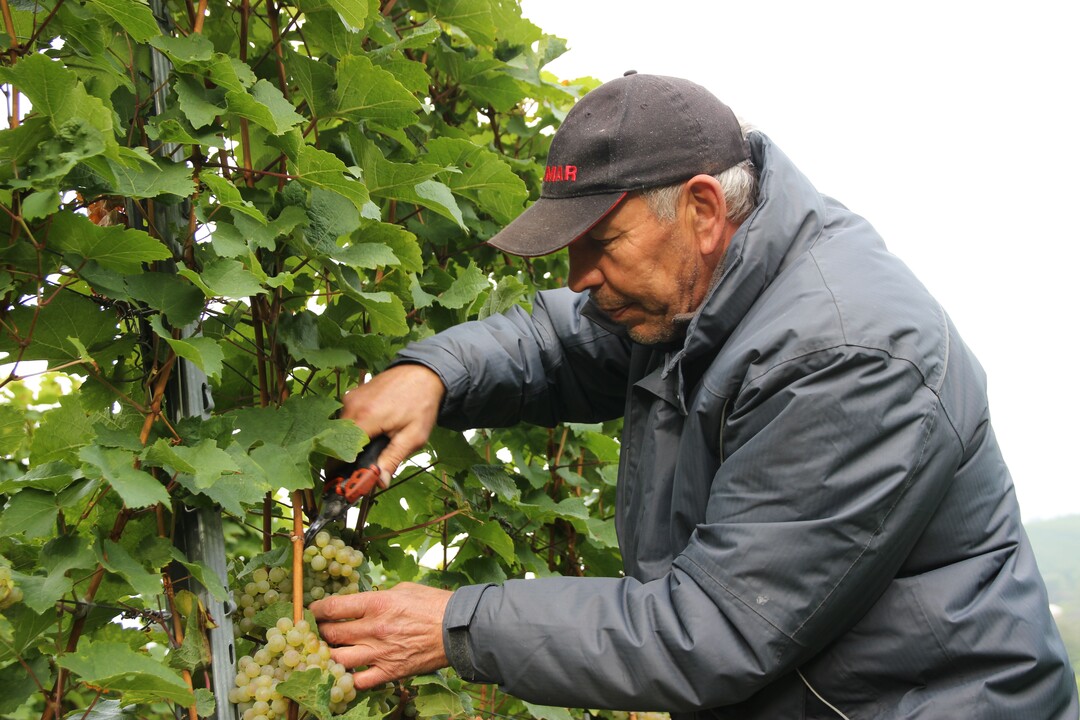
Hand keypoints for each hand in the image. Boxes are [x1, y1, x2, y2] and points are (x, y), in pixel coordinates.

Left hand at [310, 582, 452, 688]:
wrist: (458, 630)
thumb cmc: (433, 604)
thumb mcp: (403, 589)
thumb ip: (378, 597)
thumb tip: (361, 603)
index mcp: (377, 603)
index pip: (333, 607)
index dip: (316, 610)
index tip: (311, 611)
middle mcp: (374, 629)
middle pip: (331, 633)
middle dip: (318, 632)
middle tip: (315, 632)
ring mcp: (380, 653)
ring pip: (338, 659)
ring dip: (327, 655)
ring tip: (325, 652)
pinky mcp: (389, 672)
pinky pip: (358, 682)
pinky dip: (346, 679)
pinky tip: (344, 674)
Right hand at [341, 364, 444, 482]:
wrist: (423, 373)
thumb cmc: (421, 403)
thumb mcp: (413, 436)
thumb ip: (393, 459)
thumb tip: (379, 482)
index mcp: (365, 417)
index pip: (340, 450)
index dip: (341, 468)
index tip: (346, 482)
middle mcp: (352, 406)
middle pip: (338, 441)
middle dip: (347, 456)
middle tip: (363, 467)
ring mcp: (350, 398)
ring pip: (341, 430)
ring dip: (353, 441)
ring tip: (373, 444)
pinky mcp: (352, 395)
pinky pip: (346, 418)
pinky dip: (355, 428)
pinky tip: (373, 429)